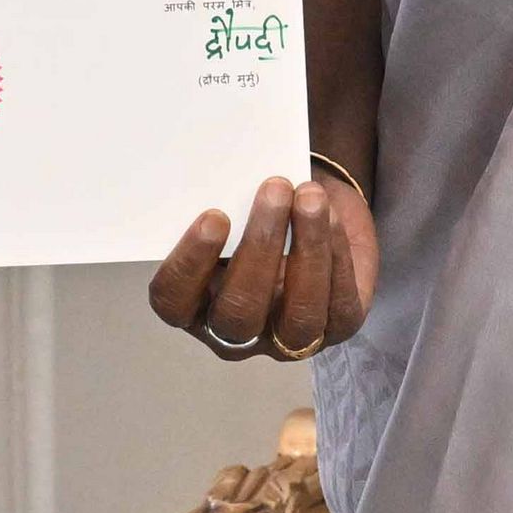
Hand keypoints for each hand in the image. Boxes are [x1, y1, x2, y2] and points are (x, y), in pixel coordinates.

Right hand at [146, 171, 374, 361]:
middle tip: (274, 188)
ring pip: (297, 316)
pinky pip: (339, 304)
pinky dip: (336, 254)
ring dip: (307, 250)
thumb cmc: (258, 207)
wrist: (310, 209)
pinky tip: (331, 216)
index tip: (213, 216)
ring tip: (309, 197)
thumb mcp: (230, 204)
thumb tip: (225, 173)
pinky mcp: (336, 328)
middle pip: (239, 312)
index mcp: (194, 304)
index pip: (173, 299)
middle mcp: (237, 332)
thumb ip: (221, 203)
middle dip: (259, 248)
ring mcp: (288, 339)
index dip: (189, 264)